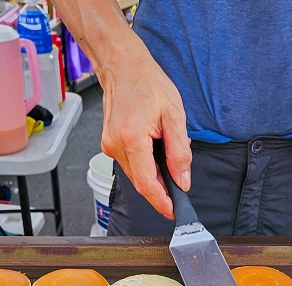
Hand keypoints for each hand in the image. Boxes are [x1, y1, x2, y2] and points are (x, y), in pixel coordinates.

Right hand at [97, 37, 190, 218]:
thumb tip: (182, 180)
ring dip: (153, 176)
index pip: (146, 183)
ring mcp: (109, 145)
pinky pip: (130, 164)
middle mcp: (115, 145)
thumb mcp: (174, 115)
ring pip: (135, 174)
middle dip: (161, 189)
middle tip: (179, 187)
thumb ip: (179, 152)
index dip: (161, 201)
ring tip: (168, 160)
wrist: (123, 67)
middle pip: (141, 182)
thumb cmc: (148, 84)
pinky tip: (155, 153)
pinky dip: (145, 165)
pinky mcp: (109, 144)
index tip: (173, 212)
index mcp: (131, 138)